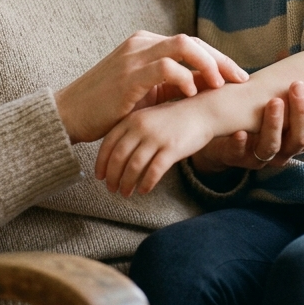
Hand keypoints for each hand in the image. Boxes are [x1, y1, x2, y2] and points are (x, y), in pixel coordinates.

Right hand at [54, 32, 246, 142]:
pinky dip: (184, 77)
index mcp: (147, 44)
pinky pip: (165, 67)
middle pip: (193, 41)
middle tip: (241, 79)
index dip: (218, 59)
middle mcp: (142, 43)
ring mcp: (134, 56)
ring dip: (208, 65)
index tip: (238, 77)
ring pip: (183, 46)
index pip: (191, 44)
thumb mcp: (146, 93)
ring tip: (220, 85)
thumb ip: (172, 86)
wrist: (69, 114)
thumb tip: (207, 91)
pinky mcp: (128, 74)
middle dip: (221, 60)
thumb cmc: (108, 108)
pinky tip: (193, 92)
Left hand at [95, 97, 216, 195]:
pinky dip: (146, 184)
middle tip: (111, 189)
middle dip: (112, 176)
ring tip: (126, 193)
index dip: (102, 162)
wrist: (204, 111)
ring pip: (134, 166)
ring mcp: (156, 137)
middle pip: (119, 157)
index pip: (109, 143)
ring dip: (127, 183)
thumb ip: (133, 131)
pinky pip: (154, 171)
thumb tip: (118, 155)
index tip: (99, 176)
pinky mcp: (172, 148)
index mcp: (133, 119)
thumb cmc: (175, 118)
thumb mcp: (150, 117)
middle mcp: (141, 127)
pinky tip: (144, 190)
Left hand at [191, 78, 303, 172]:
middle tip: (297, 85)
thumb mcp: (277, 97)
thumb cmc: (258, 112)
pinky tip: (240, 132)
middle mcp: (287, 149)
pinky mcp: (238, 158)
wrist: (224, 135)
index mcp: (302, 134)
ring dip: (275, 124)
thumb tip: (287, 52)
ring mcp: (263, 156)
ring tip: (274, 102)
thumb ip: (284, 83)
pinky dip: (241, 144)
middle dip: (303, 111)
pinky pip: (240, 154)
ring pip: (274, 146)